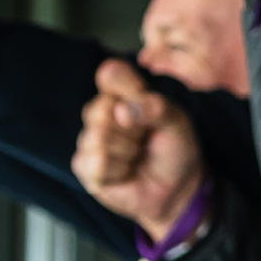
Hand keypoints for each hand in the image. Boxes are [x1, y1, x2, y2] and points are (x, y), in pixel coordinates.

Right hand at [72, 60, 204, 242]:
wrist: (177, 186)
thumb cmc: (175, 148)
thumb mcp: (176, 122)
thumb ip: (156, 108)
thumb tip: (122, 111)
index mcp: (123, 94)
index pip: (111, 74)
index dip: (128, 87)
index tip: (145, 101)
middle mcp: (100, 113)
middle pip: (101, 109)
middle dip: (134, 128)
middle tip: (145, 138)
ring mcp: (89, 139)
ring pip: (99, 137)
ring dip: (129, 151)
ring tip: (137, 155)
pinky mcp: (84, 166)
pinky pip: (97, 162)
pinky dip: (120, 169)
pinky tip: (126, 171)